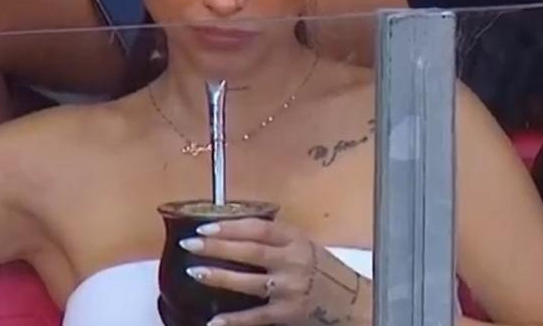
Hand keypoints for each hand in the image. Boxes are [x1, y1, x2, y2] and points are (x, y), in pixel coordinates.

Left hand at [182, 218, 370, 325]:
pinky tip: (214, 322)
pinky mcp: (288, 313)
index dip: (231, 227)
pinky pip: (256, 316)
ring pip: (249, 282)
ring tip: (195, 272)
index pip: (260, 229)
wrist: (352, 302)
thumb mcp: (307, 247)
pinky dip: (234, 320)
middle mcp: (294, 261)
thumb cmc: (324, 272)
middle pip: (250, 251)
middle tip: (190, 243)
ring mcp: (290, 288)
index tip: (206, 226)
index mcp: (297, 241)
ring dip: (219, 276)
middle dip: (217, 247)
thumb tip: (235, 232)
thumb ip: (279, 241)